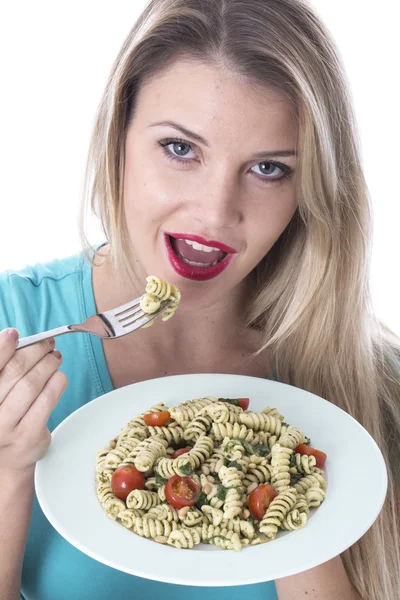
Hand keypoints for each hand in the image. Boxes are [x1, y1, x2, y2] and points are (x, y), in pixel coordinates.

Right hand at [0, 328, 67, 471]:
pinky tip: (59, 376)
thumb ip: (2, 370)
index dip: (1, 347)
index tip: (14, 334)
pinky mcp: (27, 436)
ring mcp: (5, 426)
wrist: (5, 463)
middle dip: (34, 351)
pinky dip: (56, 382)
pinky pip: (47, 399)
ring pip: (32, 383)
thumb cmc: (1, 418)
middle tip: (47, 344)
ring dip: (48, 364)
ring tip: (55, 358)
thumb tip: (16, 339)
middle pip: (14, 371)